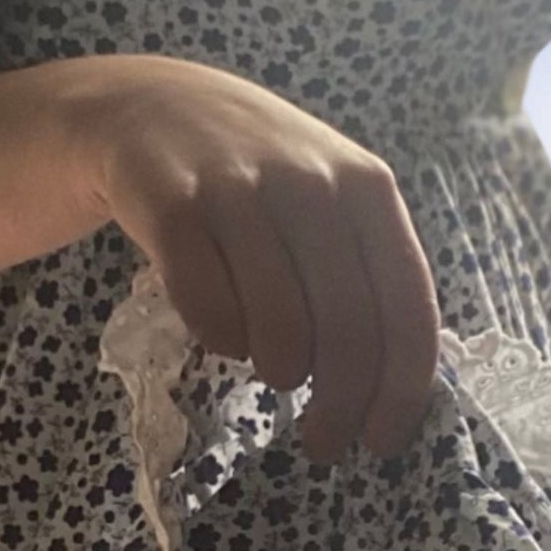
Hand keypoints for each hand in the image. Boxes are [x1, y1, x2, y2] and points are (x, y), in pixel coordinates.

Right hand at [63, 54, 441, 462]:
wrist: (144, 106)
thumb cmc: (251, 176)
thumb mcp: (324, 201)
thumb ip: (363, 271)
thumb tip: (392, 384)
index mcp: (366, 186)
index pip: (406, 307)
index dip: (400, 390)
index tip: (382, 441)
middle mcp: (309, 180)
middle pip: (348, 328)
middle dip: (340, 405)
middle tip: (324, 444)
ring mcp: (237, 189)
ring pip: (280, 325)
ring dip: (280, 371)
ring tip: (273, 373)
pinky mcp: (169, 204)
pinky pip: (208, 308)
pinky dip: (220, 341)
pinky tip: (222, 335)